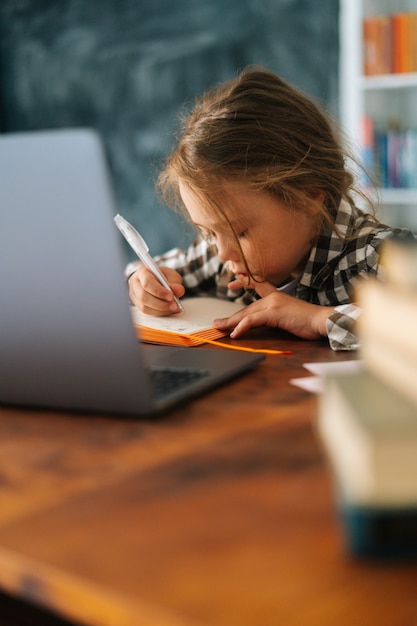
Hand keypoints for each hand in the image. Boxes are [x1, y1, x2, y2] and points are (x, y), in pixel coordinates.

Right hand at [128, 266, 184, 314]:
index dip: (159, 291)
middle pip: (143, 296)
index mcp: (142, 272)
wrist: (156, 280)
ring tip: (174, 308)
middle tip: (174, 305)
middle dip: (161, 303)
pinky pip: (147, 312)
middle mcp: (135, 284)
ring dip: (161, 310)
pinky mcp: (138, 305)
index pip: (147, 283)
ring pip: (144, 307)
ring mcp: (134, 296)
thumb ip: (175, 282)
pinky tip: (169, 310)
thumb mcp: (171, 275)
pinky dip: (160, 313)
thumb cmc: (162, 276)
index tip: (171, 296)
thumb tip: (179, 290)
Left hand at [214, 280, 332, 339]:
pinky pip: (252, 320)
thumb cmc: (308, 321)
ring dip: (231, 322)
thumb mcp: (287, 317)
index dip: (244, 283)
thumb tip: (261, 325)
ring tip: (220, 328)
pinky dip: (242, 327)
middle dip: (231, 317)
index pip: (257, 286)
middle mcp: (273, 297)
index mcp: (276, 296)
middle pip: (247, 308)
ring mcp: (273, 303)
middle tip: (218, 323)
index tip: (233, 283)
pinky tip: (235, 333)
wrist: (321, 320)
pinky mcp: (274, 312)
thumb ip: (274, 317)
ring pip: (246, 314)